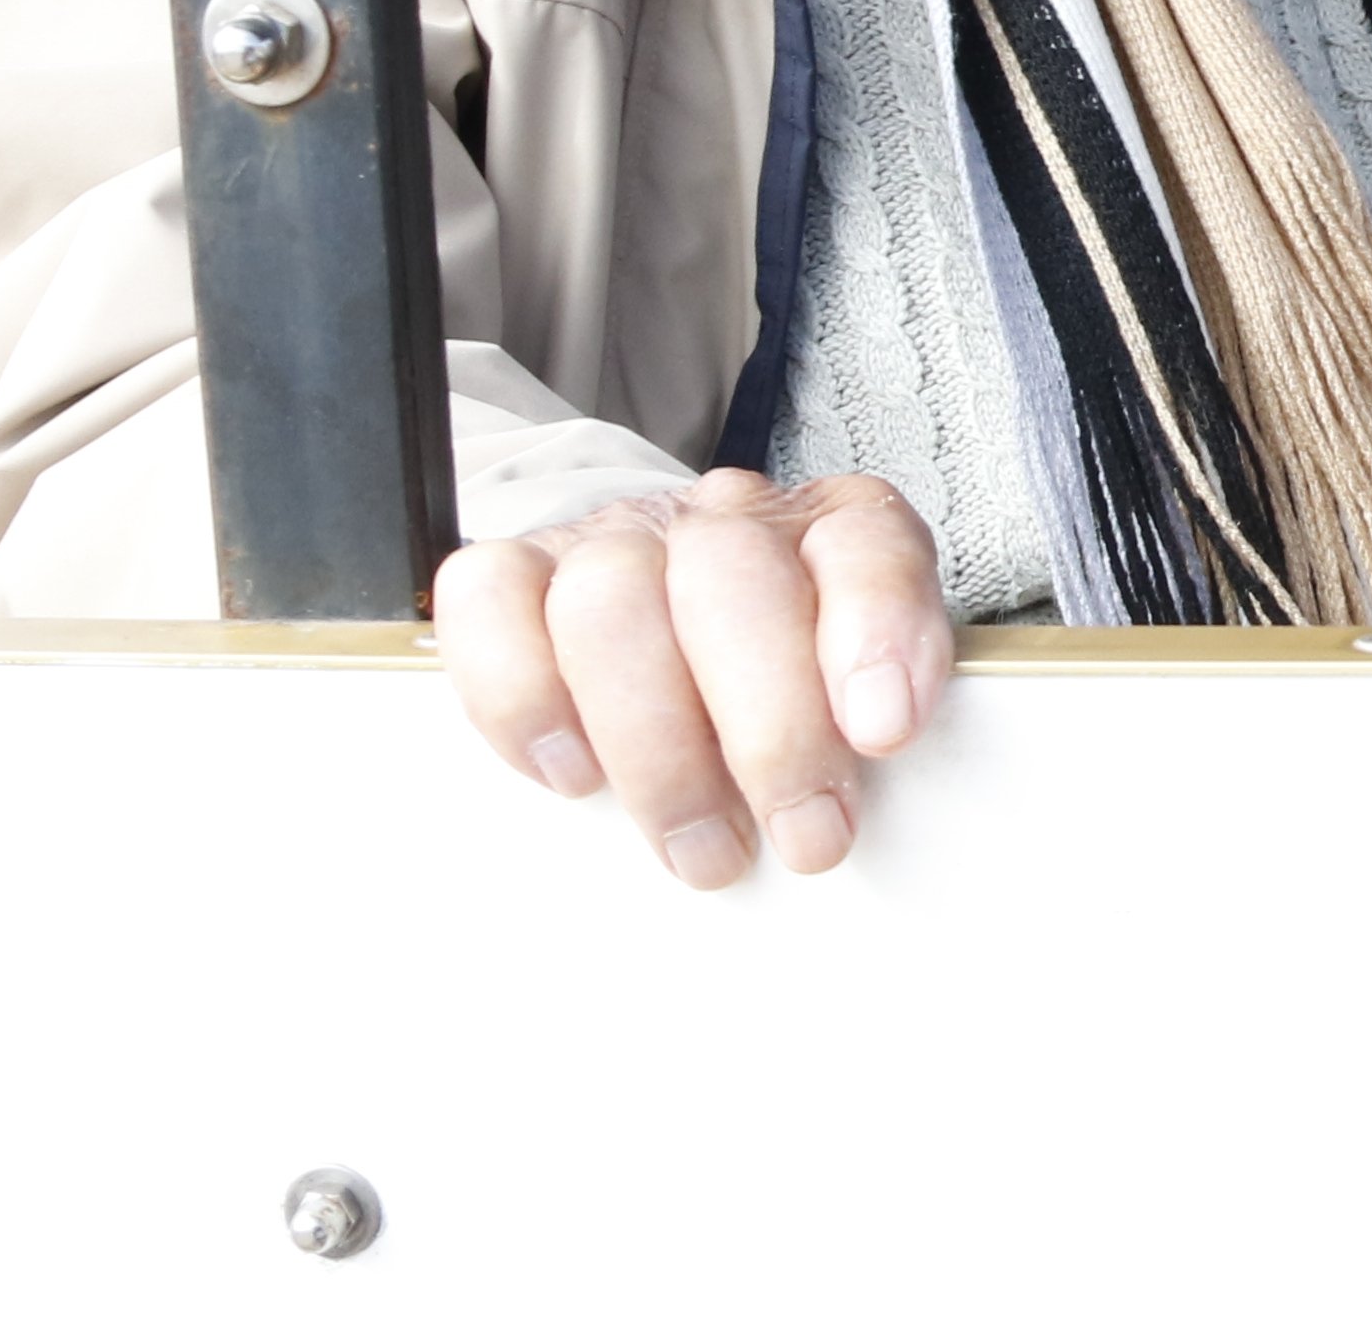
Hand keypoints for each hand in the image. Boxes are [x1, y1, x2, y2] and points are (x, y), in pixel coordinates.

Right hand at [437, 468, 951, 890]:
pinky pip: (489, 604)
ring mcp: (610, 540)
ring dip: (658, 750)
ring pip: (610, 601)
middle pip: (731, 577)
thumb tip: (879, 768)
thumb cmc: (775, 680)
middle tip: (804, 837)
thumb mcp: (855, 696)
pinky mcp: (514, 575)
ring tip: (701, 849)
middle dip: (771, 729)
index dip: (877, 632)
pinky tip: (573, 774)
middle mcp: (718, 522)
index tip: (882, 732)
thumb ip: (874, 718)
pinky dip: (523, 701)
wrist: (665, 614)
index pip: (864, 543)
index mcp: (827, 530)